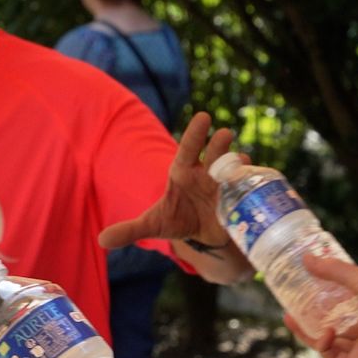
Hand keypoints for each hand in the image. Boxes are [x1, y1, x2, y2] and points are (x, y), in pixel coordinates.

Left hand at [99, 112, 238, 249]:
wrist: (202, 234)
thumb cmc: (177, 219)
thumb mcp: (153, 225)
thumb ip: (130, 230)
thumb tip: (102, 240)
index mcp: (184, 172)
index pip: (188, 150)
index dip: (195, 135)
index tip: (204, 117)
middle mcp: (206, 173)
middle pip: (214, 155)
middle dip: (219, 145)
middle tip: (225, 133)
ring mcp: (225, 185)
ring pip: (233, 168)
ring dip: (238, 163)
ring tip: (242, 160)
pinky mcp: (240, 198)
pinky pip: (248, 187)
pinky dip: (252, 184)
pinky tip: (255, 182)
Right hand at [284, 254, 357, 357]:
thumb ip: (333, 271)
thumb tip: (306, 258)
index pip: (341, 312)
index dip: (321, 306)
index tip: (302, 298)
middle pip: (332, 331)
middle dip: (309, 323)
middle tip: (288, 312)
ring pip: (329, 345)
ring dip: (309, 334)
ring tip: (291, 319)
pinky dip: (323, 346)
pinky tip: (324, 333)